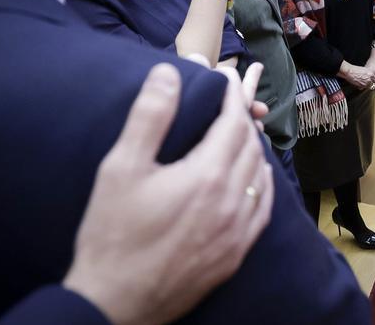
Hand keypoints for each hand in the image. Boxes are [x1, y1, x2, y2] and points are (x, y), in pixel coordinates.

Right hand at [63, 63, 272, 324]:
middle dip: (242, 117)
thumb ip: (150, 116)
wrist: (115, 302)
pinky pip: (262, 209)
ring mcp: (238, 231)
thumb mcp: (121, 168)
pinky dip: (260, 184)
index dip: (232, 95)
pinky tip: (251, 178)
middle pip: (250, 146)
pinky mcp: (235, 254)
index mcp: (208, 176)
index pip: (234, 122)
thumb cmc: (112, 235)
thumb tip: (168, 73)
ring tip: (238, 133)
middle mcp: (232, 202)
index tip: (226, 77)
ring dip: (252, 149)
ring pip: (260, 176)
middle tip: (231, 99)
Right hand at [338, 61, 374, 89]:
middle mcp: (371, 76)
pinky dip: (364, 87)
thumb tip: (374, 78)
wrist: (349, 72)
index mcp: (372, 71)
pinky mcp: (363, 86)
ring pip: (372, 86)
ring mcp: (368, 82)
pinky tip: (360, 83)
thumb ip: (371, 74)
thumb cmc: (355, 70)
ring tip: (364, 82)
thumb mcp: (365, 70)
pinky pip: (366, 88)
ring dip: (370, 86)